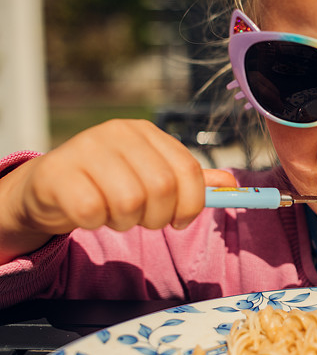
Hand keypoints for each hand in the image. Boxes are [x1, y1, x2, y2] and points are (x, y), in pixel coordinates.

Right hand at [0, 119, 236, 262]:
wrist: (48, 188)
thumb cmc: (107, 184)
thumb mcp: (150, 176)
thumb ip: (190, 181)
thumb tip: (231, 182)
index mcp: (146, 132)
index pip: (188, 171)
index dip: (192, 204)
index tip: (181, 220)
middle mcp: (117, 133)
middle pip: (162, 188)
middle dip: (158, 217)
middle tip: (143, 220)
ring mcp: (85, 149)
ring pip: (129, 202)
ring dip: (125, 222)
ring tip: (113, 215)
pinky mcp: (57, 173)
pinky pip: (92, 212)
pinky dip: (95, 223)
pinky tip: (88, 213)